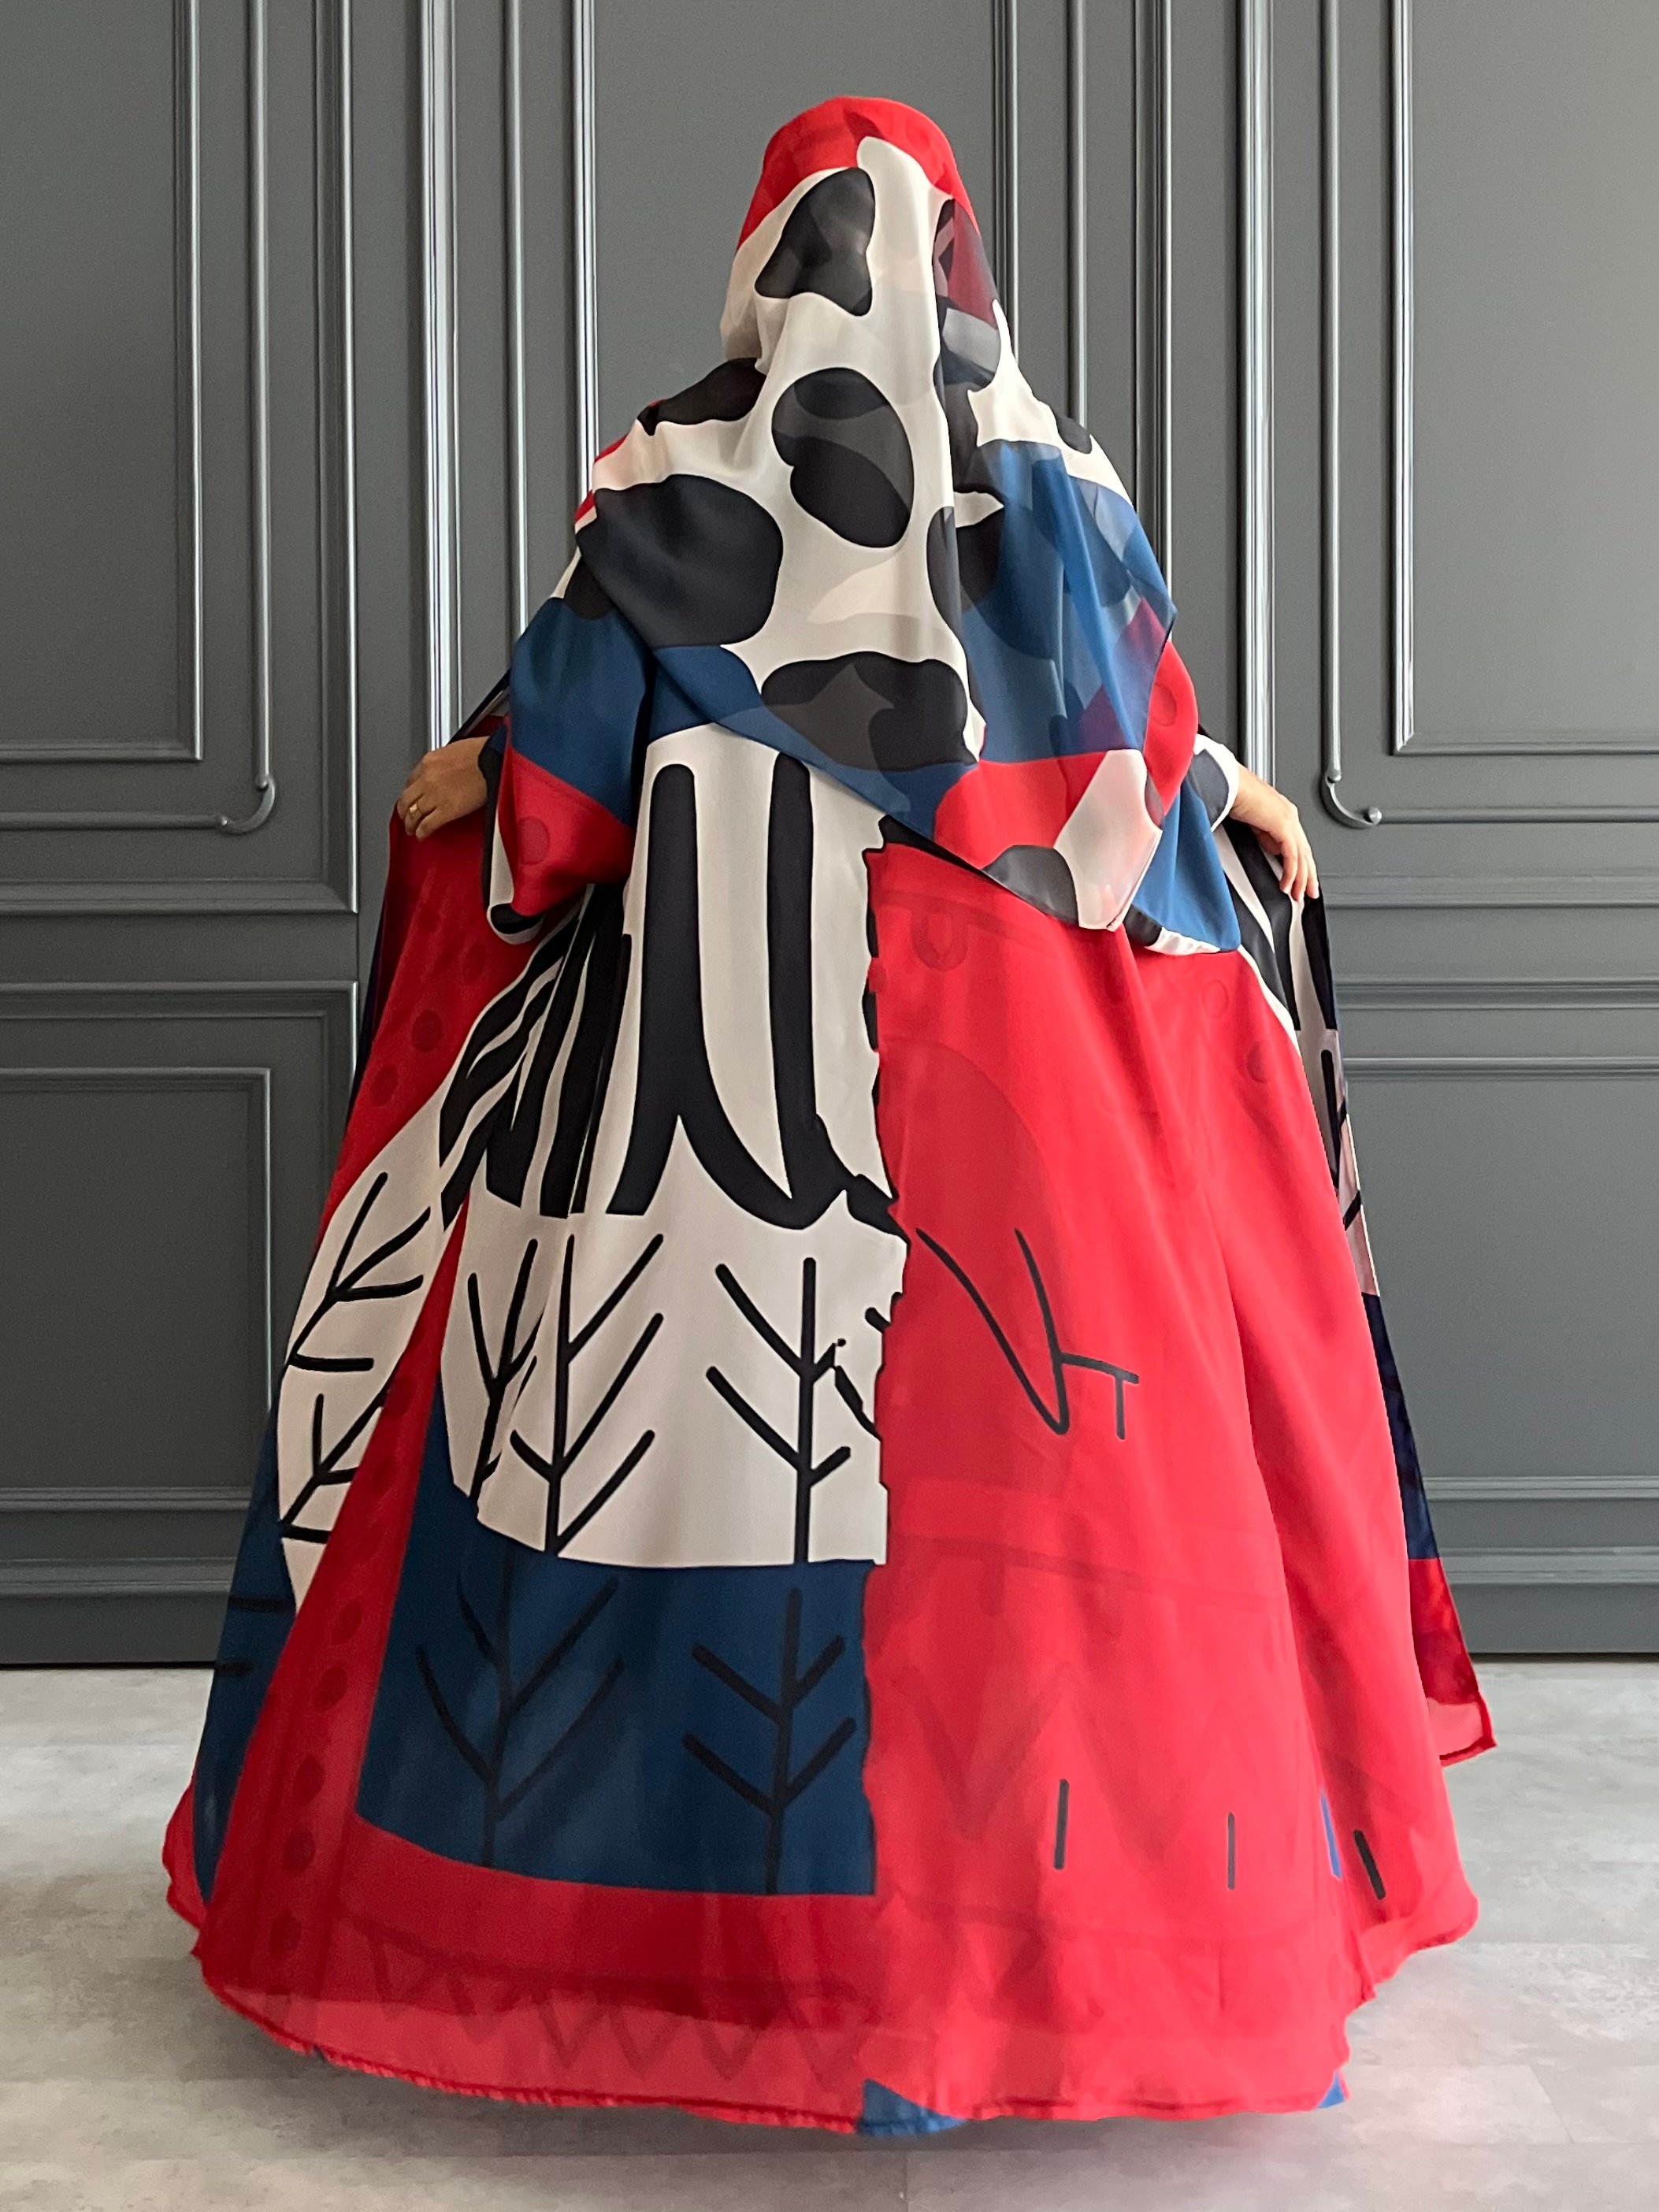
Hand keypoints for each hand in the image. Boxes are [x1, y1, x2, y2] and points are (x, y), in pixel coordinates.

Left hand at [398, 734, 488, 838]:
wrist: (494, 760)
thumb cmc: (483, 753)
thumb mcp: (455, 750)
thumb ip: (444, 763)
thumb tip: (445, 770)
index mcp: (429, 761)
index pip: (410, 780)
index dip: (410, 792)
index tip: (412, 797)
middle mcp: (427, 778)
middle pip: (406, 798)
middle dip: (404, 810)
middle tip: (405, 816)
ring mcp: (434, 795)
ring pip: (413, 814)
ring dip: (410, 824)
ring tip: (412, 829)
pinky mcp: (446, 810)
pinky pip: (427, 825)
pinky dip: (422, 833)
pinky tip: (422, 835)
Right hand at [1229, 764, 1318, 901]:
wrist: (1230, 784)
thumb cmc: (1234, 795)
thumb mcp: (1252, 821)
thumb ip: (1264, 835)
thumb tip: (1271, 849)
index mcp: (1283, 813)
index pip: (1298, 844)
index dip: (1302, 864)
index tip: (1300, 879)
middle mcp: (1290, 816)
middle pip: (1305, 852)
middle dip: (1308, 875)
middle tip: (1309, 892)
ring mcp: (1289, 820)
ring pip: (1302, 856)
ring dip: (1301, 879)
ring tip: (1298, 895)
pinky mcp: (1283, 826)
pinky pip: (1292, 856)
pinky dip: (1290, 873)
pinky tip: (1287, 885)